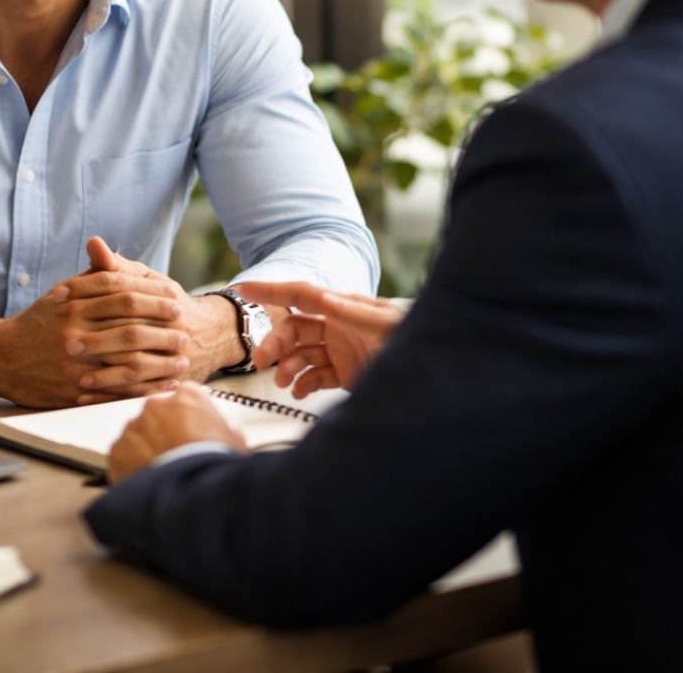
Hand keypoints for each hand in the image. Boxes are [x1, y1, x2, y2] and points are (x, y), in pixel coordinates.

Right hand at [0, 256, 190, 406]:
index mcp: (73, 303)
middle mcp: (74, 331)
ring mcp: (74, 362)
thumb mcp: (59, 294)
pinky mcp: (73, 390)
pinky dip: (144, 388)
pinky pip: (116, 390)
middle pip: (128, 325)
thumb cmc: (35, 323)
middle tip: (184, 327)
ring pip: (126, 359)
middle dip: (161, 327)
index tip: (174, 299)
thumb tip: (106, 251)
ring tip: (182, 357)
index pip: (120, 293)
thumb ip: (87, 277)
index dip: (151, 295)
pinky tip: (163, 385)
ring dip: (159, 359)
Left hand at [55, 238, 250, 401]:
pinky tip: (86, 397)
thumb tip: (93, 243)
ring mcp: (175, 356)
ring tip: (74, 376)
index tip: (58, 297)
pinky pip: (140, 393)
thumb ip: (118, 268)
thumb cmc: (168, 304)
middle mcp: (172, 327)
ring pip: (137, 366)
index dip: (89, 292)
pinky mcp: (172, 381)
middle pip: (131, 332)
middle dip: (97, 338)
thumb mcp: (149, 281)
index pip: (122, 292)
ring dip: (105, 374)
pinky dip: (112, 396)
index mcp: (163, 297)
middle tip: (64, 343)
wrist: (213, 334)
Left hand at [108, 382, 247, 482]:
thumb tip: (231, 436)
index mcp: (187, 396)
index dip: (188, 415)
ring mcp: (135, 426)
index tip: (191, 428)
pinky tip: (147, 479)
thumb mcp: (235, 442)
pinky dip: (131, 466)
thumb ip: (227, 431)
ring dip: (147, 448)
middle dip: (164, 431)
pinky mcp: (118, 449)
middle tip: (177, 452)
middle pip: (158, 414)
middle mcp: (156, 405)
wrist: (190, 491)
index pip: (184, 396)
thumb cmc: (213, 464)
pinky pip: (122, 455)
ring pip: (138, 435)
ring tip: (162, 471)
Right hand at [237, 282, 406, 396]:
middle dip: (276, 342)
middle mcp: (338, 326)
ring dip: (288, 366)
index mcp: (344, 307)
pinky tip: (298, 393)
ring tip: (283, 383)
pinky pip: (316, 376)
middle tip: (262, 360)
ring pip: (302, 354)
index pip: (301, 295)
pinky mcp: (347, 373)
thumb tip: (323, 299)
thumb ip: (355, 313)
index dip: (272, 291)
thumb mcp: (387, 324)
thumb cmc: (415, 338)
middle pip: (295, 329)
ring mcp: (341, 351)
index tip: (243, 289)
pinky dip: (303, 384)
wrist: (438, 373)